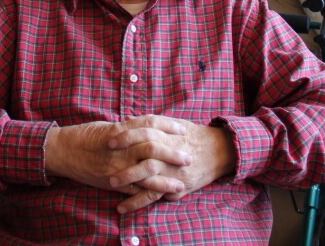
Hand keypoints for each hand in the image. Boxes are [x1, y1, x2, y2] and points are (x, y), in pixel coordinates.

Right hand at [44, 117, 190, 194]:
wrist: (63, 151)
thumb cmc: (85, 136)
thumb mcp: (108, 126)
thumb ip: (129, 127)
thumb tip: (150, 126)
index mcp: (120, 131)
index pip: (150, 124)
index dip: (168, 126)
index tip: (183, 130)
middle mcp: (120, 149)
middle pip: (152, 149)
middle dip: (172, 154)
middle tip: (188, 157)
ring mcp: (116, 167)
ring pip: (146, 173)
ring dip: (165, 181)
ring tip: (180, 184)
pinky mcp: (111, 182)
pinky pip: (133, 190)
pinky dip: (148, 194)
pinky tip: (160, 197)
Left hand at [108, 116, 236, 212]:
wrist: (218, 151)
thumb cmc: (192, 136)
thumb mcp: (174, 124)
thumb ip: (153, 123)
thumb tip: (129, 119)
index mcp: (169, 135)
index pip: (145, 132)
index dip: (127, 135)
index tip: (109, 139)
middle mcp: (172, 153)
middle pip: (145, 154)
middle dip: (125, 159)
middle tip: (106, 162)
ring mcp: (174, 172)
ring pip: (149, 177)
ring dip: (128, 180)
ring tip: (110, 184)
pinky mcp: (176, 187)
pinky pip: (155, 196)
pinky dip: (138, 202)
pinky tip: (123, 206)